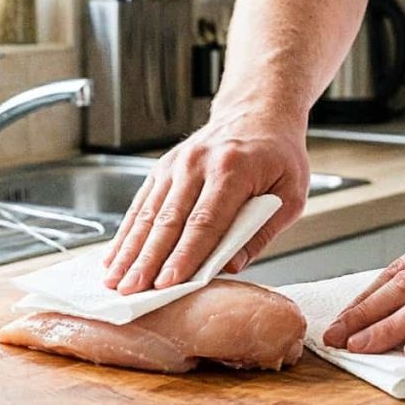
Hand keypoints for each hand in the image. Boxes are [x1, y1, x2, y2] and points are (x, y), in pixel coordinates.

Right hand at [102, 111, 309, 294]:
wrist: (256, 113)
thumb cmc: (277, 157)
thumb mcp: (290, 194)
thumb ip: (261, 232)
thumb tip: (230, 266)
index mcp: (233, 170)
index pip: (204, 222)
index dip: (184, 256)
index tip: (167, 284)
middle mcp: (197, 164)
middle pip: (168, 220)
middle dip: (147, 260)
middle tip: (131, 290)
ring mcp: (175, 164)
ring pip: (147, 214)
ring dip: (129, 251)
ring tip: (114, 280)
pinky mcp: (162, 169)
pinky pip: (141, 205)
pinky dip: (126, 233)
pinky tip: (114, 256)